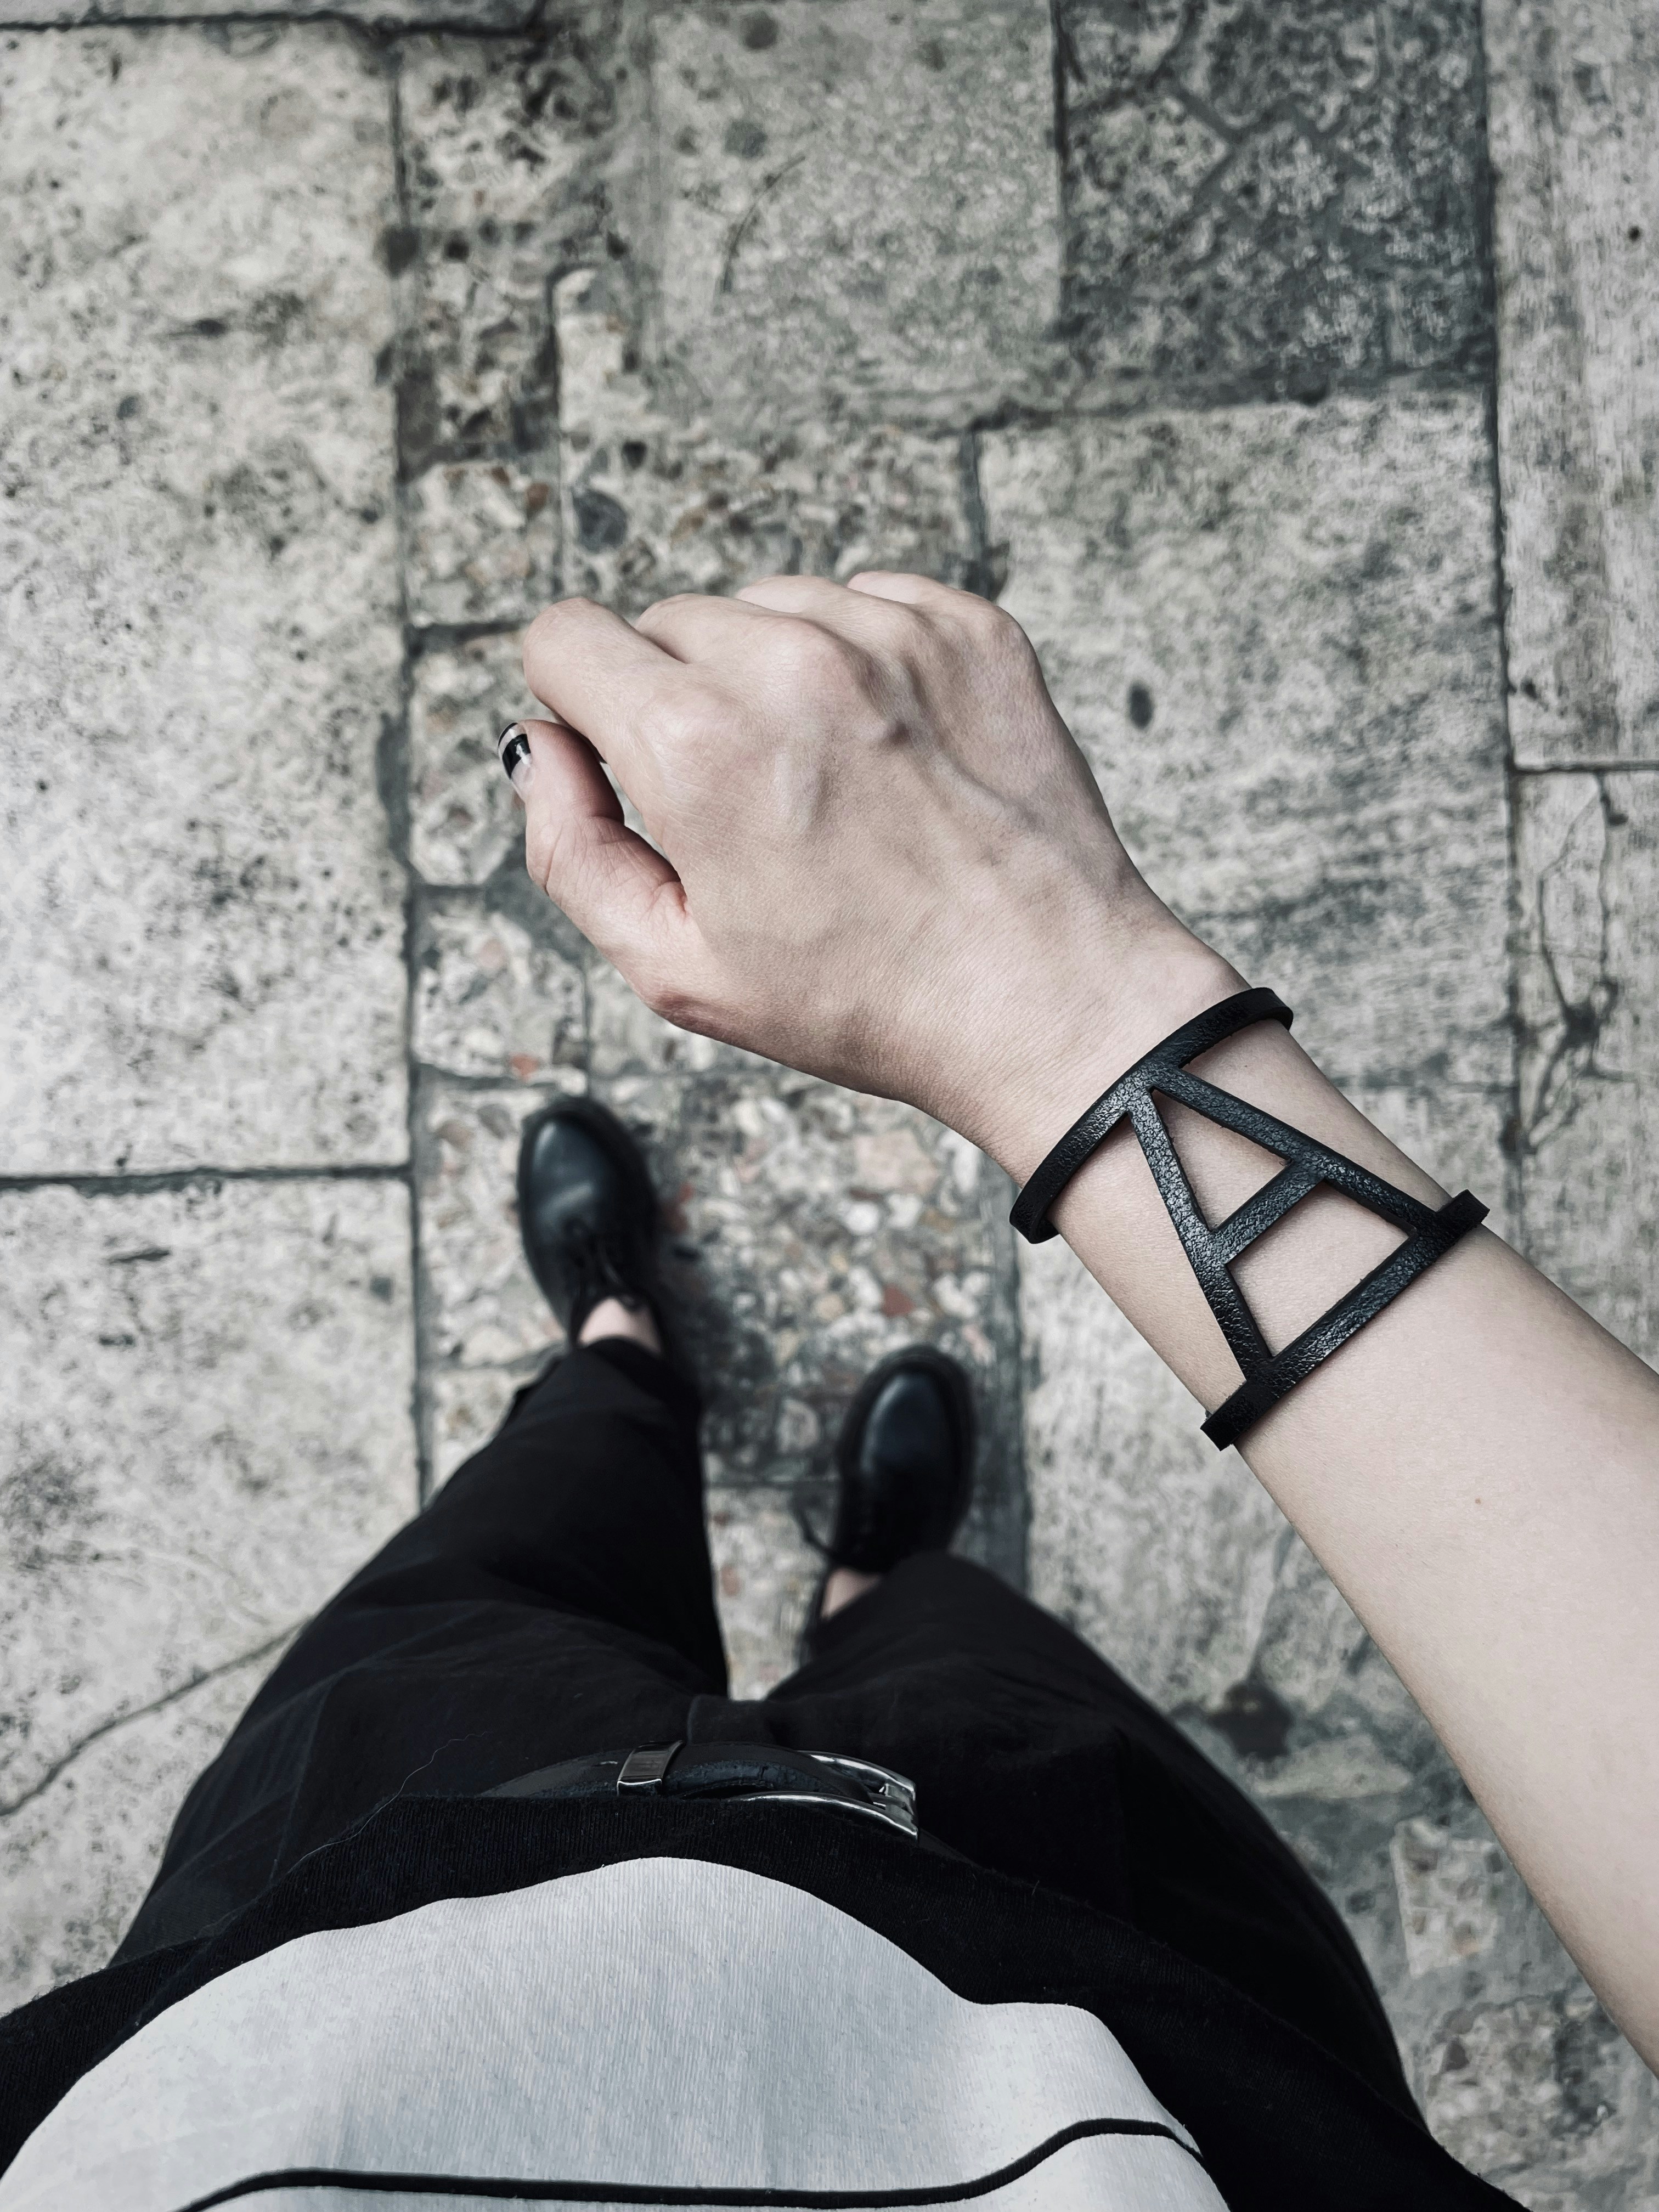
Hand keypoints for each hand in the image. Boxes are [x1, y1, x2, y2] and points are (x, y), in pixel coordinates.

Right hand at [516, 573, 1233, 1173]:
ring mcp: (889, 635)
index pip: (566, 636)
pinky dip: (861, 664)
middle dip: (680, 700)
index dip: (578, 701)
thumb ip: (570, 849)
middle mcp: (788, 662)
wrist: (1048, 997)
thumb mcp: (674, 967)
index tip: (623, 757)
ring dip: (772, 675)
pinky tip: (890, 756)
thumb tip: (544, 748)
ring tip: (830, 785)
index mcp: (698, 743)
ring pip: (766, 607)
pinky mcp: (967, 629)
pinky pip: (866, 604)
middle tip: (749, 807)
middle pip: (666, 623)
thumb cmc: (867, 998)